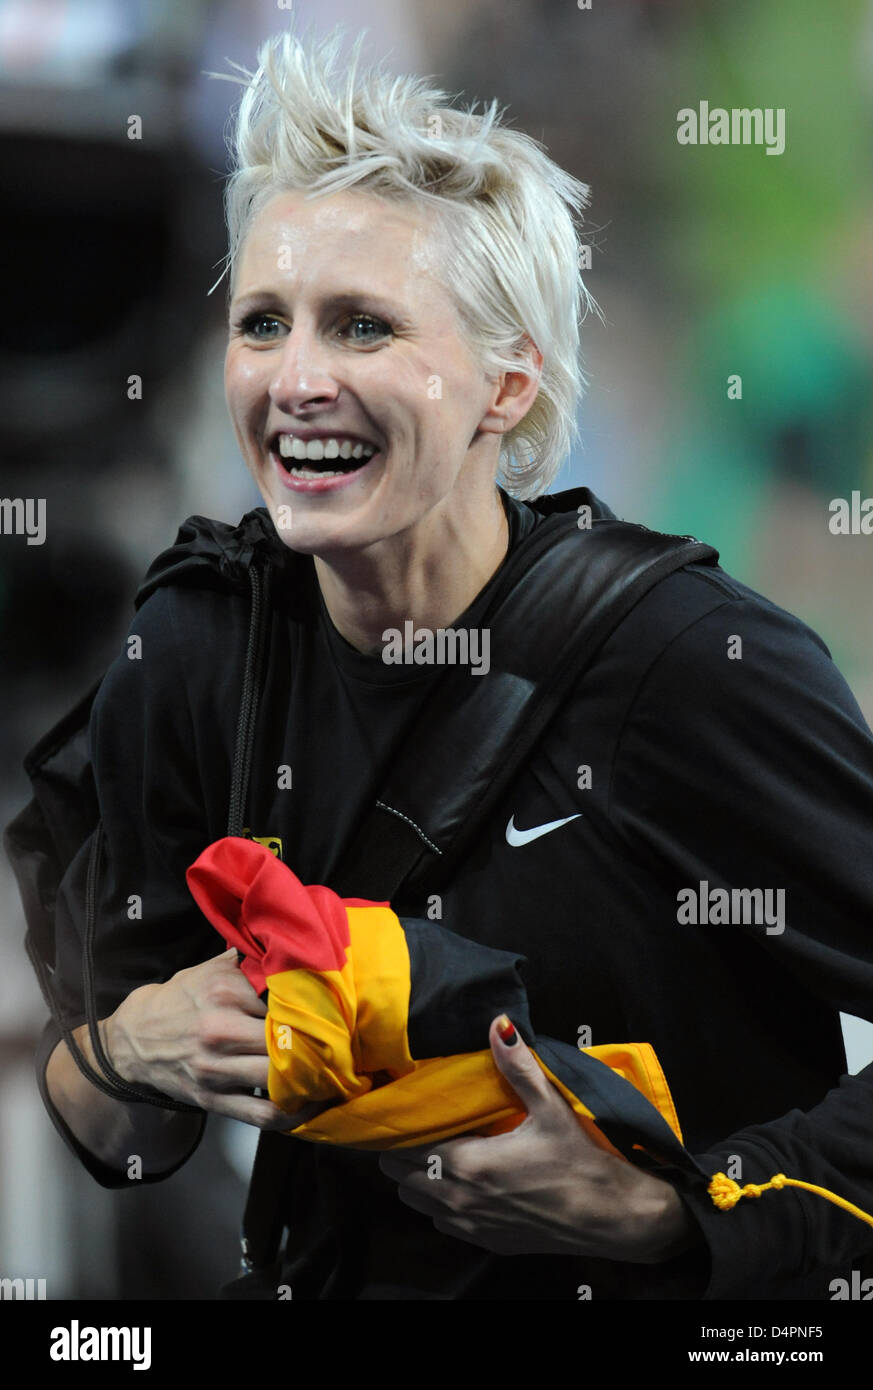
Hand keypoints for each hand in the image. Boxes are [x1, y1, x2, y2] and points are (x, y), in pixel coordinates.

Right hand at [103, 948, 317, 1129]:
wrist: (132, 1039)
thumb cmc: (178, 1000)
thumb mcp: (207, 970)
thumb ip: (246, 962)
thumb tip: (286, 947)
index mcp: (225, 991)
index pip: (284, 1000)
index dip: (313, 1007)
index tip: (334, 1011)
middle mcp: (221, 1030)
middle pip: (286, 1040)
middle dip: (319, 1044)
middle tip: (342, 1045)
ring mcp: (216, 1069)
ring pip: (278, 1080)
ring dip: (311, 1081)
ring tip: (333, 1076)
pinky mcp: (212, 1099)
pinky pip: (260, 1114)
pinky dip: (290, 1115)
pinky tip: (308, 1106)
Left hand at [379, 1015, 702, 1261]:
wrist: (612, 1218)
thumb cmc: (581, 1161)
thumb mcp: (550, 1107)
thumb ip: (516, 1066)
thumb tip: (498, 1025)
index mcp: (469, 1164)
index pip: (406, 1148)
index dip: (401, 1129)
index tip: (406, 1112)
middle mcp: (461, 1199)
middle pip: (401, 1178)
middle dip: (403, 1153)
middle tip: (420, 1128)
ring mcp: (472, 1225)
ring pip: (417, 1203)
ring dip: (418, 1180)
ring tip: (437, 1154)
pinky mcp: (487, 1242)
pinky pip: (443, 1223)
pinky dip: (441, 1204)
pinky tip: (463, 1183)